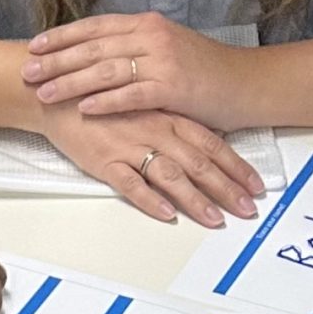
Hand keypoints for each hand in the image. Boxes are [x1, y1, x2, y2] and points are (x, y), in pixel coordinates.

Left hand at [23, 9, 245, 125]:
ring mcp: (162, 60)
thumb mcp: (167, 49)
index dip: (62, 37)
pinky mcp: (173, 86)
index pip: (94, 27)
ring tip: (44, 93)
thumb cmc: (204, 72)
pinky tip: (83, 108)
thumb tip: (102, 54)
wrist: (245, 83)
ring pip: (106, 69)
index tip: (34, 46)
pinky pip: (131, 93)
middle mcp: (151, 36)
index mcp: (146, 24)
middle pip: (93, 47)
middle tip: (26, 72)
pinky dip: (105, 101)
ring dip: (71, 82)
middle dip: (56, 60)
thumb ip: (136, 49)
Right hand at [38, 105, 262, 228]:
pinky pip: (130, 183)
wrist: (56, 93)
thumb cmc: (101, 99)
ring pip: (171, 175)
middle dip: (226, 188)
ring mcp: (130, 146)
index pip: (211, 142)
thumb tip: (199, 147)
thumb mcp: (144, 104)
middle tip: (247, 210)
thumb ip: (171, 123)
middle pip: (198, 162)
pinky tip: (166, 213)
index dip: (235, 166)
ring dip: (195, 199)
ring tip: (215, 220)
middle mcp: (154, 130)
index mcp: (167, 115)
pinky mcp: (105, 161)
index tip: (256, 186)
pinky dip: (149, 199)